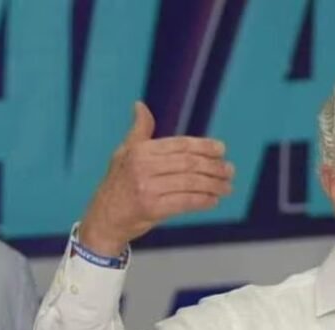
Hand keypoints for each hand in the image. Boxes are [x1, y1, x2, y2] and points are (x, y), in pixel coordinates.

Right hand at [79, 102, 233, 255]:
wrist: (104, 218)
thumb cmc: (117, 184)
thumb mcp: (123, 153)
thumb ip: (138, 131)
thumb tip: (140, 105)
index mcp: (140, 150)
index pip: (180, 144)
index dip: (204, 146)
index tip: (222, 150)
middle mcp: (143, 167)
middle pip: (189, 163)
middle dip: (214, 167)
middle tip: (230, 171)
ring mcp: (147, 188)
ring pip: (191, 183)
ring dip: (214, 185)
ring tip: (227, 187)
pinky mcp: (152, 208)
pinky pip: (186, 202)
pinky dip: (203, 201)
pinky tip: (213, 200)